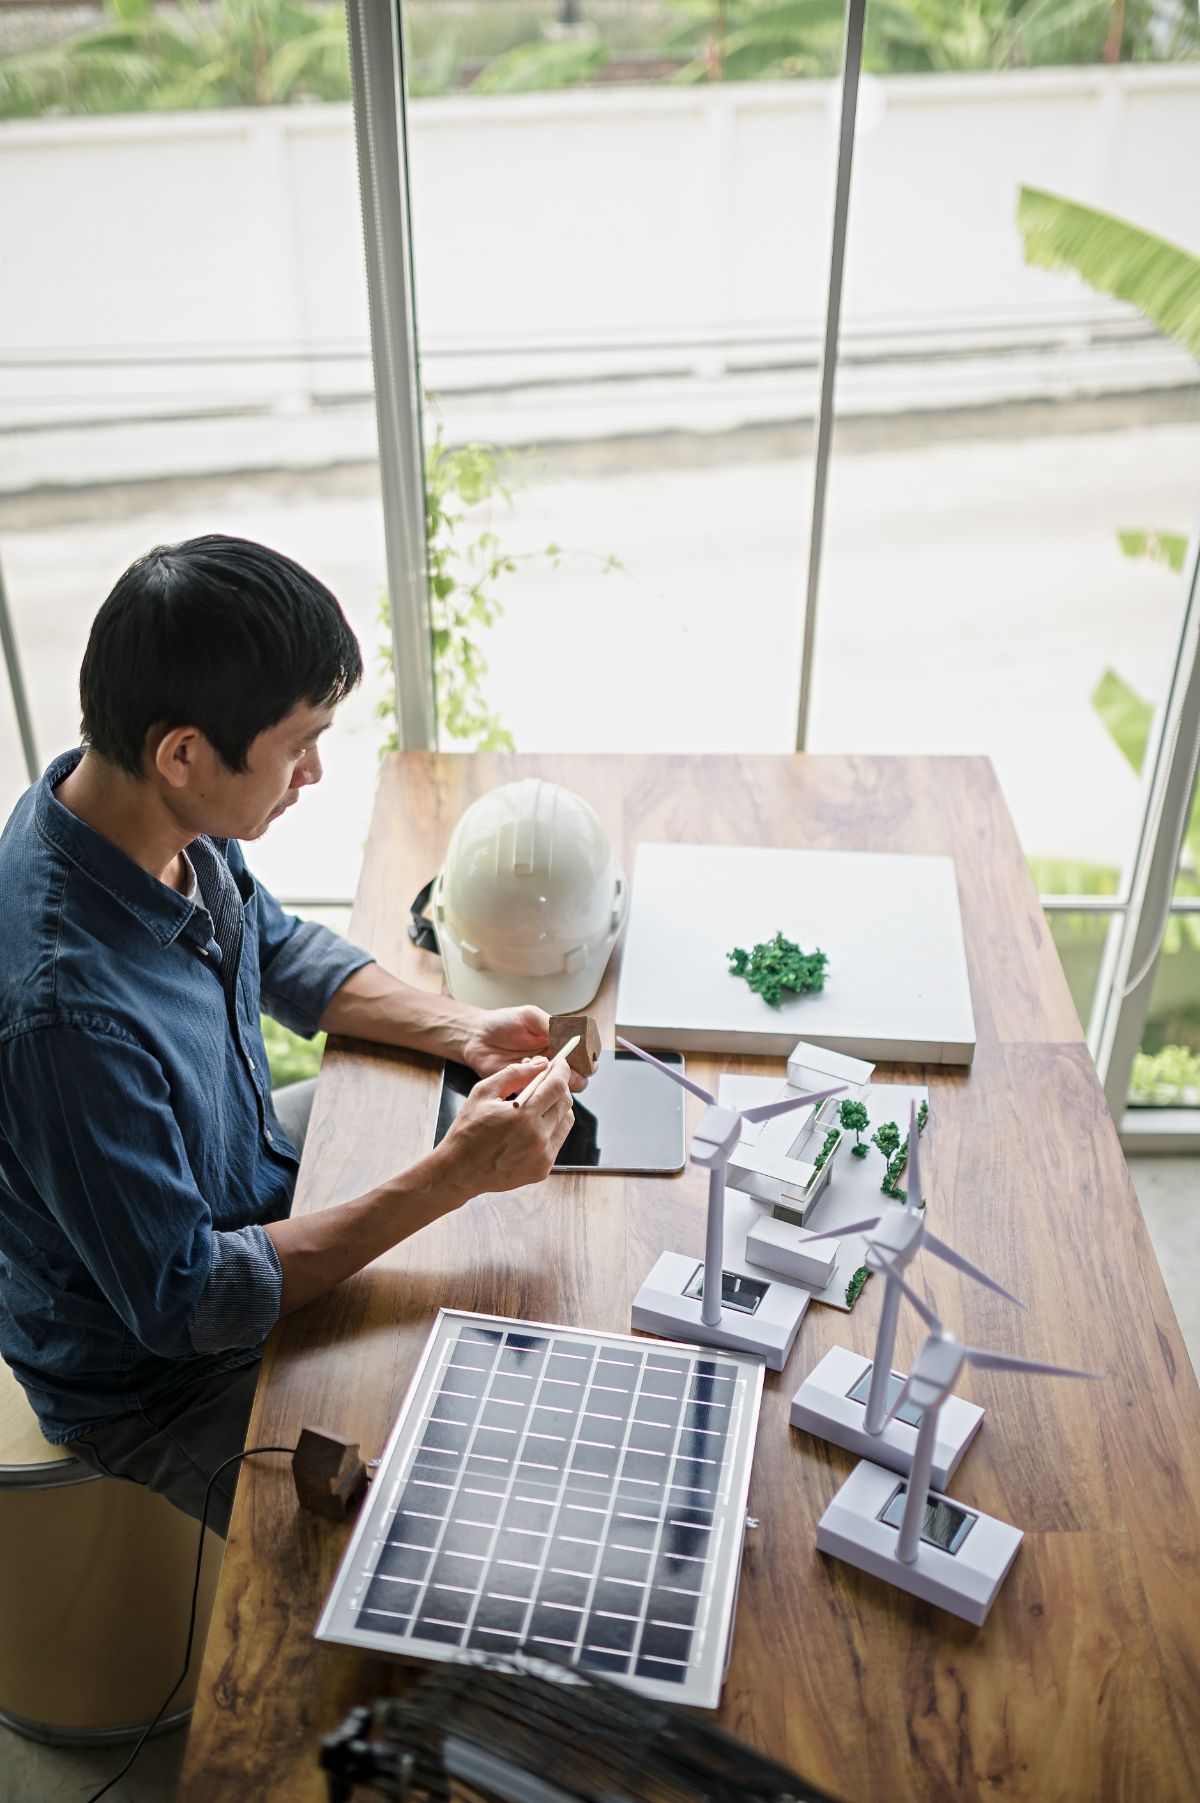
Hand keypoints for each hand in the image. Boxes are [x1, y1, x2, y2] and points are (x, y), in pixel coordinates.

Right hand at [437, 1058, 573, 1199]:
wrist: (459, 1172)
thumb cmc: (468, 1130)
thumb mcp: (483, 1093)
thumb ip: (514, 1074)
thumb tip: (540, 1064)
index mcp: (523, 1116)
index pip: (557, 1086)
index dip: (562, 1070)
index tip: (560, 1062)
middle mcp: (538, 1138)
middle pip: (565, 1103)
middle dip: (559, 1086)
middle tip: (547, 1080)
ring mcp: (543, 1157)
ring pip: (566, 1122)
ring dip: (557, 1107)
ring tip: (540, 1103)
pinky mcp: (543, 1169)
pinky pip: (558, 1141)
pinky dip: (551, 1128)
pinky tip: (534, 1125)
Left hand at [461, 1005, 589, 1092]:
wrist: (477, 1038)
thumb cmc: (503, 1022)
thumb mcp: (529, 1016)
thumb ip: (550, 1024)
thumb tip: (570, 1035)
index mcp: (560, 1041)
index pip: (585, 1053)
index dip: (590, 1057)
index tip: (587, 1057)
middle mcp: (555, 1060)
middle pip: (581, 1074)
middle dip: (579, 1072)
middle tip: (566, 1066)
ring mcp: (542, 1076)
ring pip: (563, 1087)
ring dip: (557, 1079)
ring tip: (541, 1065)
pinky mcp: (528, 1087)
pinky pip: (541, 1095)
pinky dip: (539, 1087)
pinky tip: (528, 1072)